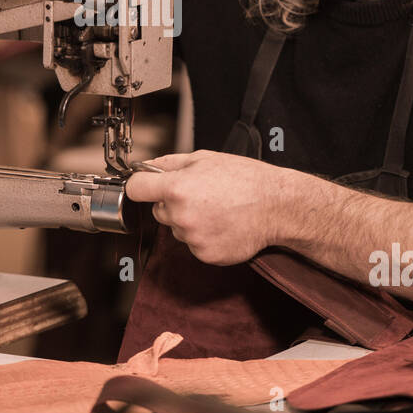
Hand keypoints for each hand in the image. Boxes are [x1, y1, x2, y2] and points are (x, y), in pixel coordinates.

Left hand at [125, 150, 301, 264]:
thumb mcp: (205, 158)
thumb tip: (146, 167)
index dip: (141, 185)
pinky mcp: (205, 254)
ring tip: (216, 209)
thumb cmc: (245, 179)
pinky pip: (193, 244)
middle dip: (171, 203)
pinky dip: (204, 236)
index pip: (136, 189)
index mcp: (177, 188)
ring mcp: (193, 238)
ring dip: (189, 221)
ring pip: (177, 229)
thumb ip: (170, 163)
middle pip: (158, 212)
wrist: (276, 206)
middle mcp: (181, 216)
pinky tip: (222, 224)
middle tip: (200, 195)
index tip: (146, 186)